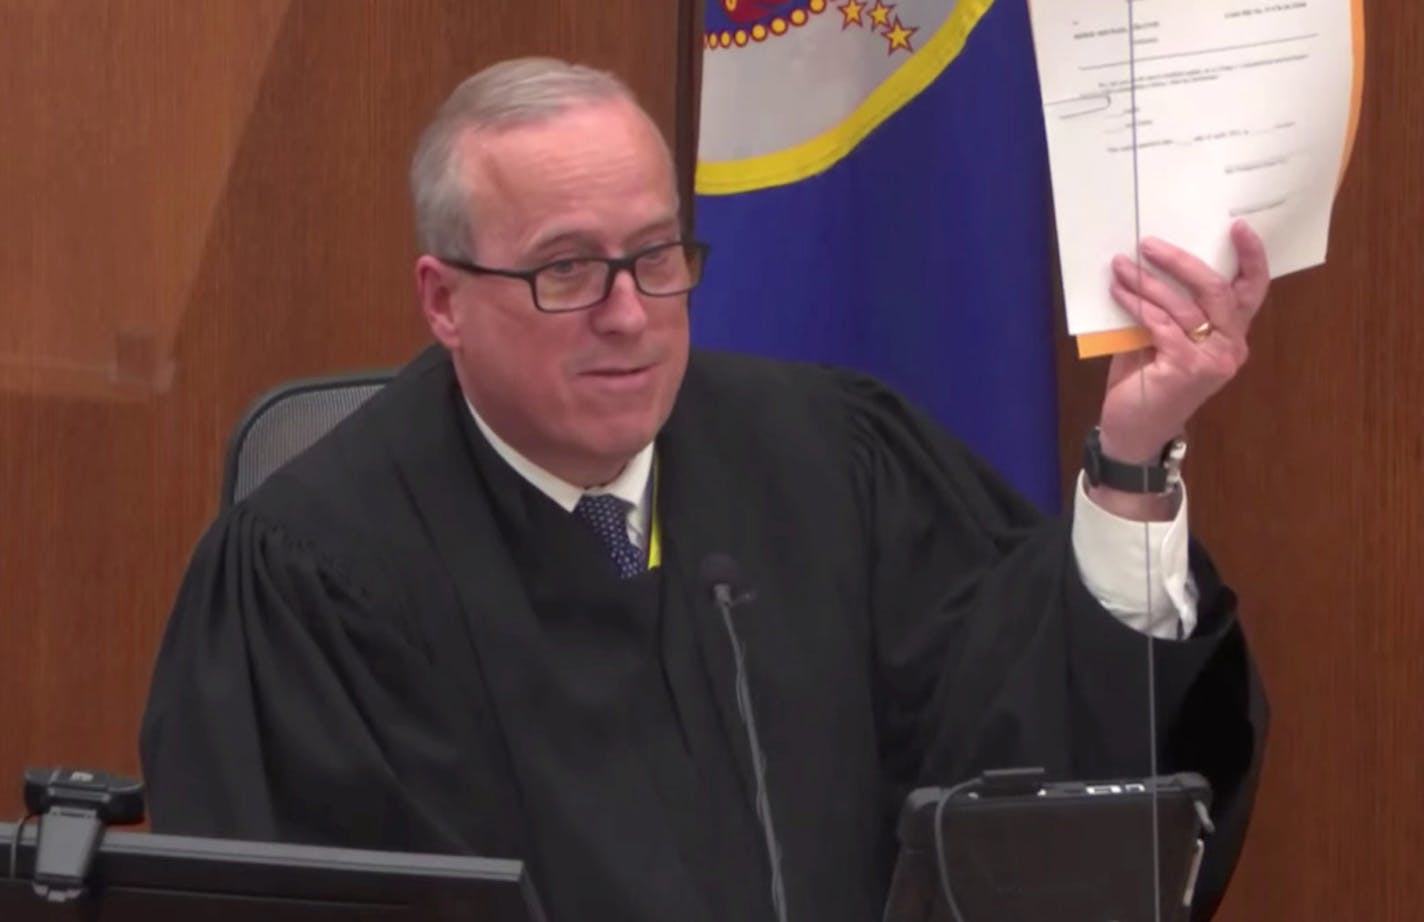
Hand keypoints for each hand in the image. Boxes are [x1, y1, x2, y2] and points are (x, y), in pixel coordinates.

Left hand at [1097, 220, 1270, 465]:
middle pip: (1215, 289)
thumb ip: (1171, 309)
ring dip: (1146, 281)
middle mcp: (1231, 347)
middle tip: (1148, 243)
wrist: (1134, 433)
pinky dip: (1137, 304)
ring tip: (1120, 265)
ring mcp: (1211, 360)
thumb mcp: (1165, 340)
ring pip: (1182, 305)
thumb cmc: (1148, 384)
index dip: (1251, 256)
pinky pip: (1160, 324)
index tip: (1237, 226)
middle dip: (1180, 261)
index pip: (1252, 290)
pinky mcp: (1185, 368)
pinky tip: (1118, 292)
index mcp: (1233, 336)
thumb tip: (1150, 263)